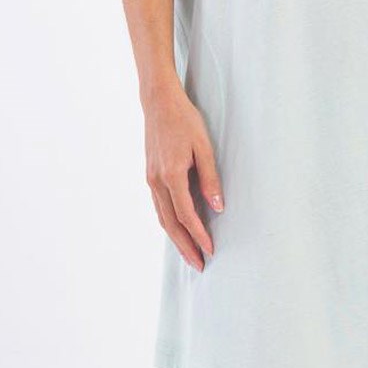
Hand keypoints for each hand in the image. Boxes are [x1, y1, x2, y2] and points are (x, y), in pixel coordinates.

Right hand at [143, 82, 224, 270]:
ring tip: (189, 253)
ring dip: (175, 238)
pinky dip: (168, 222)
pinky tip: (177, 229)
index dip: (198, 235)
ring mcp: (150, 179)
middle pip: (170, 223)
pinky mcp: (150, 175)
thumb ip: (210, 177)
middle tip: (199, 265)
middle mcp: (157, 181)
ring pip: (162, 217)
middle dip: (185, 246)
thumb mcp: (204, 146)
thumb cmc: (185, 120)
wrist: (159, 102)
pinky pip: (158, 205)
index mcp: (172, 174)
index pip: (186, 215)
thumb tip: (218, 207)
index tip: (210, 249)